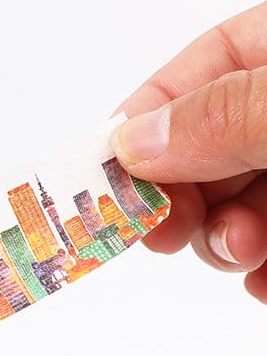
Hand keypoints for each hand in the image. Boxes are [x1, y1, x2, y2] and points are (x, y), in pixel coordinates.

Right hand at [111, 0, 266, 301]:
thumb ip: (227, 115)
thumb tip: (136, 141)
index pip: (196, 74)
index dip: (143, 124)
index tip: (105, 179)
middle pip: (204, 153)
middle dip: (181, 200)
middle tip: (165, 232)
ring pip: (233, 207)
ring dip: (221, 243)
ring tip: (245, 254)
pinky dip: (259, 271)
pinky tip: (265, 282)